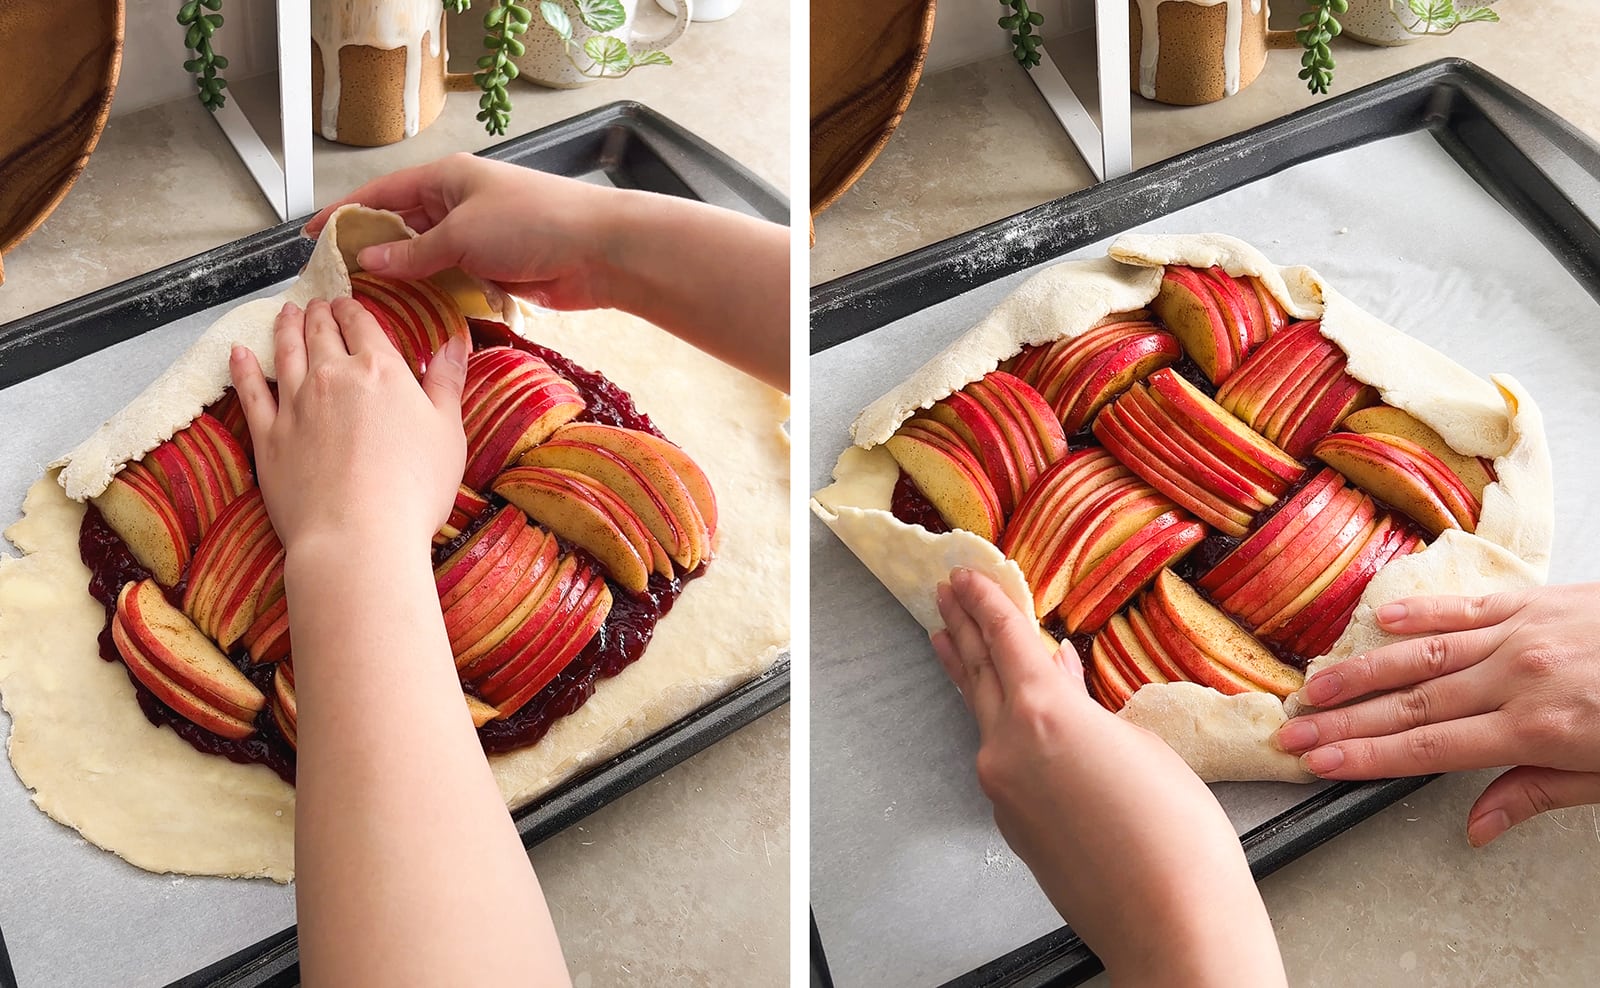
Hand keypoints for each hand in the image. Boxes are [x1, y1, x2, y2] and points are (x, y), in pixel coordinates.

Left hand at [230, 298, 468, 550]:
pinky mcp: (269, 436)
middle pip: (321, 332)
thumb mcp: (447, 431)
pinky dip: (244, 369)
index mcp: (381, 370)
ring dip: (285, 328)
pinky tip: (239, 353)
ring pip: (285, 352)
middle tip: (316, 304)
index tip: (348, 303)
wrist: (357, 536)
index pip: (363, 324)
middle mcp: (333, 376)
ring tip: (285, 314)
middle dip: (319, 313)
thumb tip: (456, 339)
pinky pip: (251, 392)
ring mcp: (295, 405)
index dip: (354, 309)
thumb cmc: (414, 488)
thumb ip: (447, 381)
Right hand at [304, 154, 788, 390]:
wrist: (600, 251)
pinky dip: (433, 295)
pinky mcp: (497, 268)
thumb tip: (368, 261)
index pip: (381, 194)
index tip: (311, 236)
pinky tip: (412, 314)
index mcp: (447, 179)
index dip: (344, 214)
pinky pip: (453, 280)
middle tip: (335, 281)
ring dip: (402, 279)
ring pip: (426, 258)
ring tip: (365, 304)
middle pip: (401, 227)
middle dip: (370, 252)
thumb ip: (413, 253)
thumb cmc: (535, 224)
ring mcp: (479, 238)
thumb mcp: (463, 235)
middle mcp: (459, 204)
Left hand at [933, 568, 1284, 985]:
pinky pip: (1002, 755)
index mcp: (1043, 714)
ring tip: (947, 638)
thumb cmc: (1176, 833)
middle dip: (964, 627)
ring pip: (983, 715)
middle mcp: (1007, 748)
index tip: (967, 575)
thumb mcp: (1142, 746)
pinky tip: (1009, 714)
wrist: (1171, 922)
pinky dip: (1001, 723)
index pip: (1005, 639)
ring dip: (967, 672)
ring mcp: (1003, 789)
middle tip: (946, 593)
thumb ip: (1091, 710)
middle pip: (979, 672)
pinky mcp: (1013, 823)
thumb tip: (1066, 688)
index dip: (987, 601)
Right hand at [1275, 585, 1599, 845]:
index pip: (1428, 746)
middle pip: (1410, 703)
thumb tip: (1477, 825)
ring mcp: (1524, 633)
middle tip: (1293, 729)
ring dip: (1362, 671)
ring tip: (1315, 685)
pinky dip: (1420, 614)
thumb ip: (1537, 794)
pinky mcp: (1538, 601)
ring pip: (1424, 654)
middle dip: (1344, 720)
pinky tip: (1381, 619)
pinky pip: (1466, 607)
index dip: (1366, 756)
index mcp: (1537, 728)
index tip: (1321, 761)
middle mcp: (1518, 677)